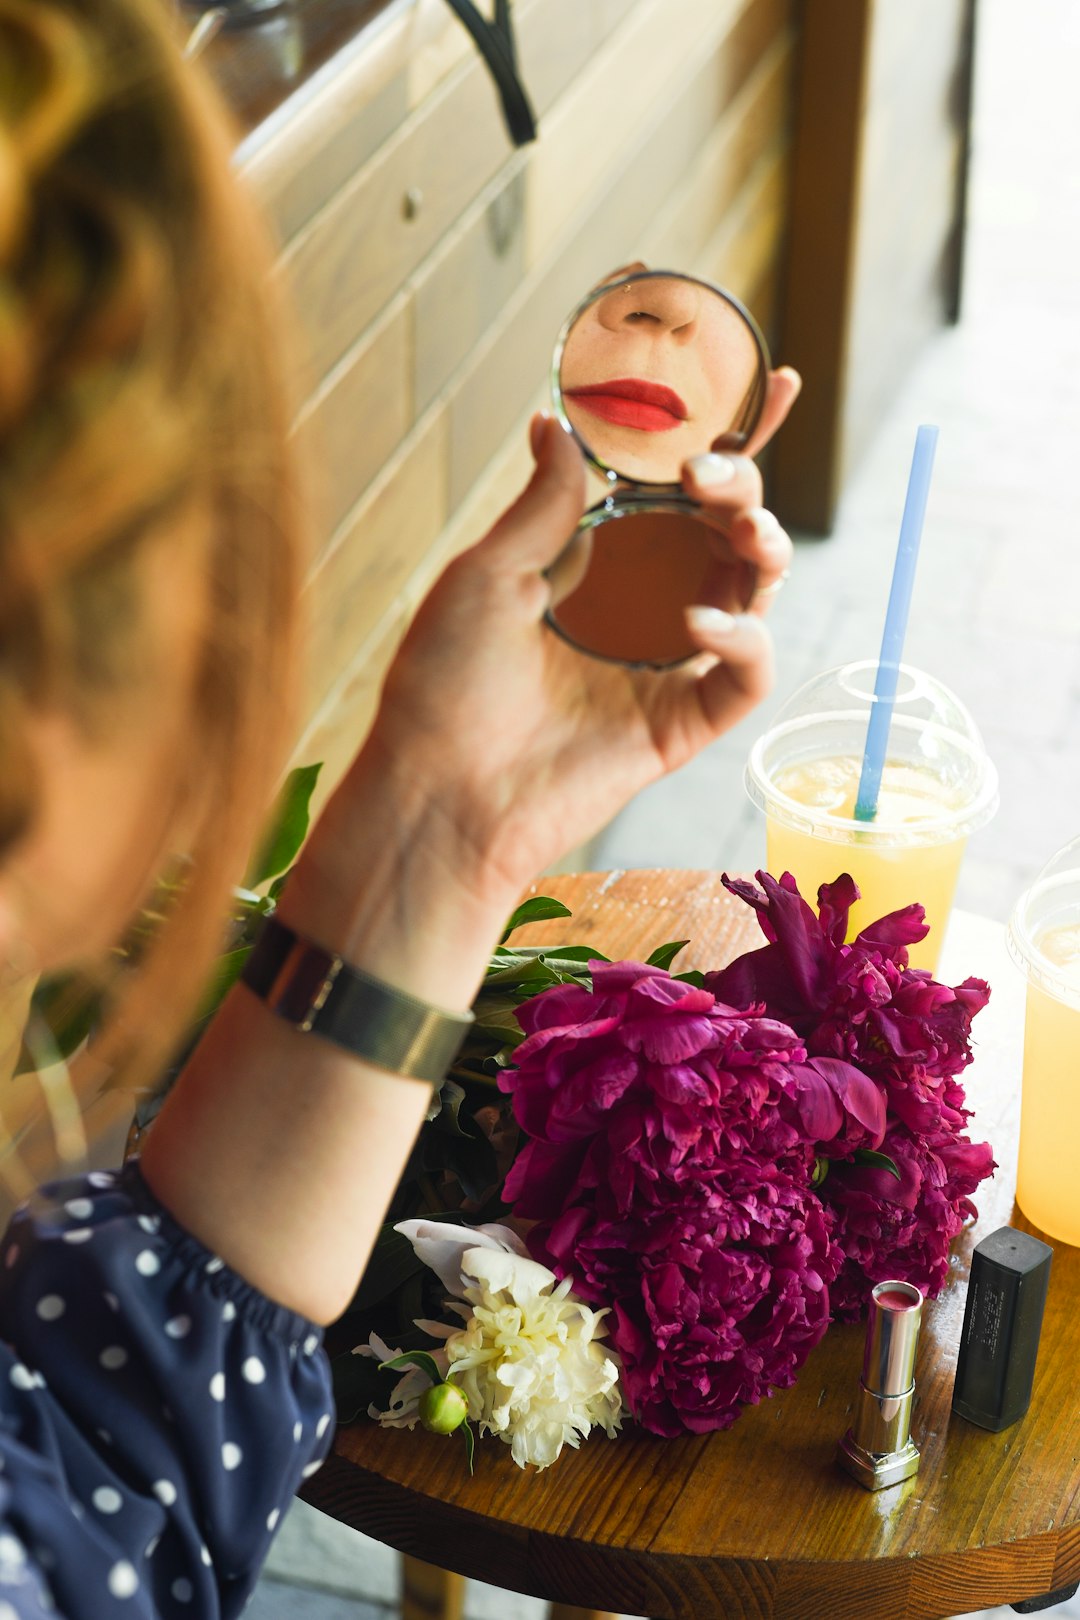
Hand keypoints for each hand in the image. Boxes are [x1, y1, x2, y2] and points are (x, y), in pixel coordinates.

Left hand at [321, 400, 796, 922]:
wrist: (439, 793)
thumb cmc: (443, 687)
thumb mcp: (487, 574)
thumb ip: (542, 503)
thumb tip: (557, 423)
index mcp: (597, 569)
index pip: (676, 495)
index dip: (729, 443)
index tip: (775, 383)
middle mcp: (640, 612)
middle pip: (726, 535)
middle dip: (741, 490)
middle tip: (714, 474)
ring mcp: (666, 668)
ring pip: (753, 594)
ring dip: (761, 549)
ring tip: (738, 528)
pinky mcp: (681, 726)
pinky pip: (746, 677)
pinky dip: (741, 641)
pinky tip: (698, 625)